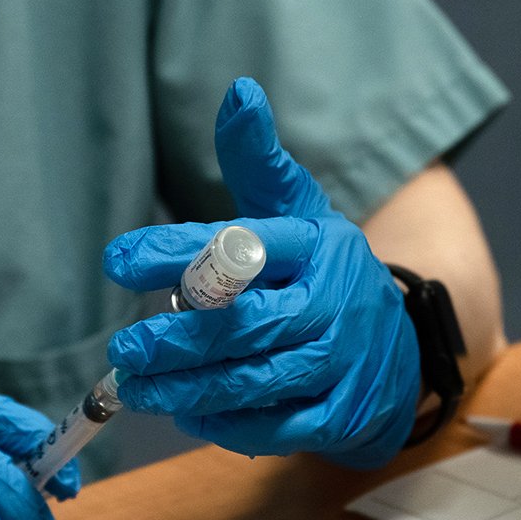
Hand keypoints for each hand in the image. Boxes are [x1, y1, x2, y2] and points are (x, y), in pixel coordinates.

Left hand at [103, 78, 422, 468]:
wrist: (401, 348)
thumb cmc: (322, 275)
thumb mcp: (297, 212)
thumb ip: (257, 161)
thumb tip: (238, 92)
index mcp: (314, 245)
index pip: (241, 245)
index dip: (176, 252)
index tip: (119, 260)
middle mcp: (331, 302)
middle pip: (245, 324)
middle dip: (177, 340)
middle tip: (125, 347)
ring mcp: (339, 363)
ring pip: (254, 380)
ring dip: (187, 389)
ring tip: (137, 387)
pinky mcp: (340, 415)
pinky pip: (275, 427)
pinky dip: (227, 425)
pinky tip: (188, 415)